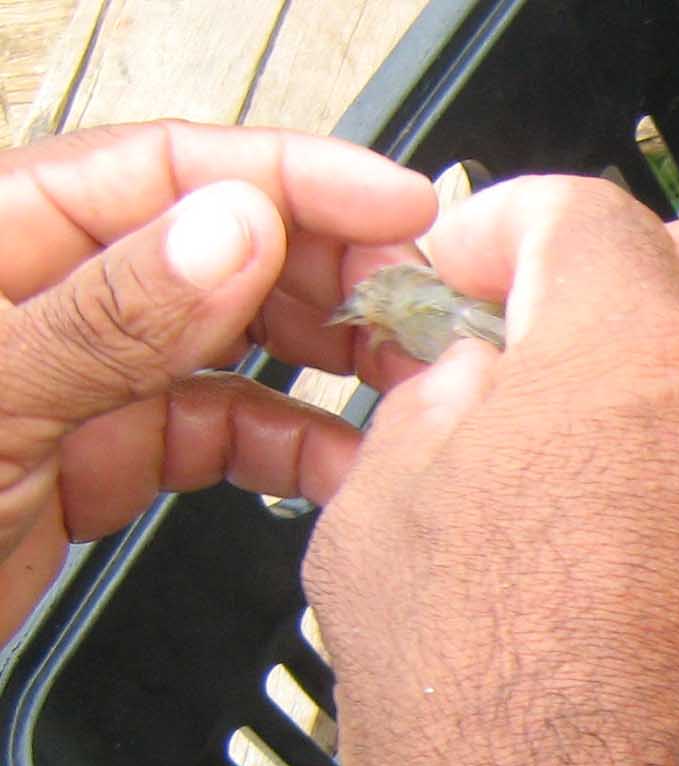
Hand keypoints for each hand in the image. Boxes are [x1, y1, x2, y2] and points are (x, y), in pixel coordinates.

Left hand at [0, 120, 437, 638]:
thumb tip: (237, 229)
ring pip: (226, 340)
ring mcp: (69, 380)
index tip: (403, 213)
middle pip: (216, 245)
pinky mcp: (89, 463)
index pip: (169, 170)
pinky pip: (212, 434)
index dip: (296, 179)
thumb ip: (105, 315)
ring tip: (408, 391)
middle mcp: (42, 298)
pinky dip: (288, 449)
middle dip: (331, 271)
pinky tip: (341, 471)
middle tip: (425, 318)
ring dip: (323, 360)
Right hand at [304, 176, 678, 765]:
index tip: (460, 280)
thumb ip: (427, 416)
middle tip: (541, 340)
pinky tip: (655, 546)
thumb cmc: (488, 725)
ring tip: (593, 457)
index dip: (504, 228)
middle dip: (624, 271)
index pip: (584, 213)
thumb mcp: (377, 539)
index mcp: (633, 359)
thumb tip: (478, 380)